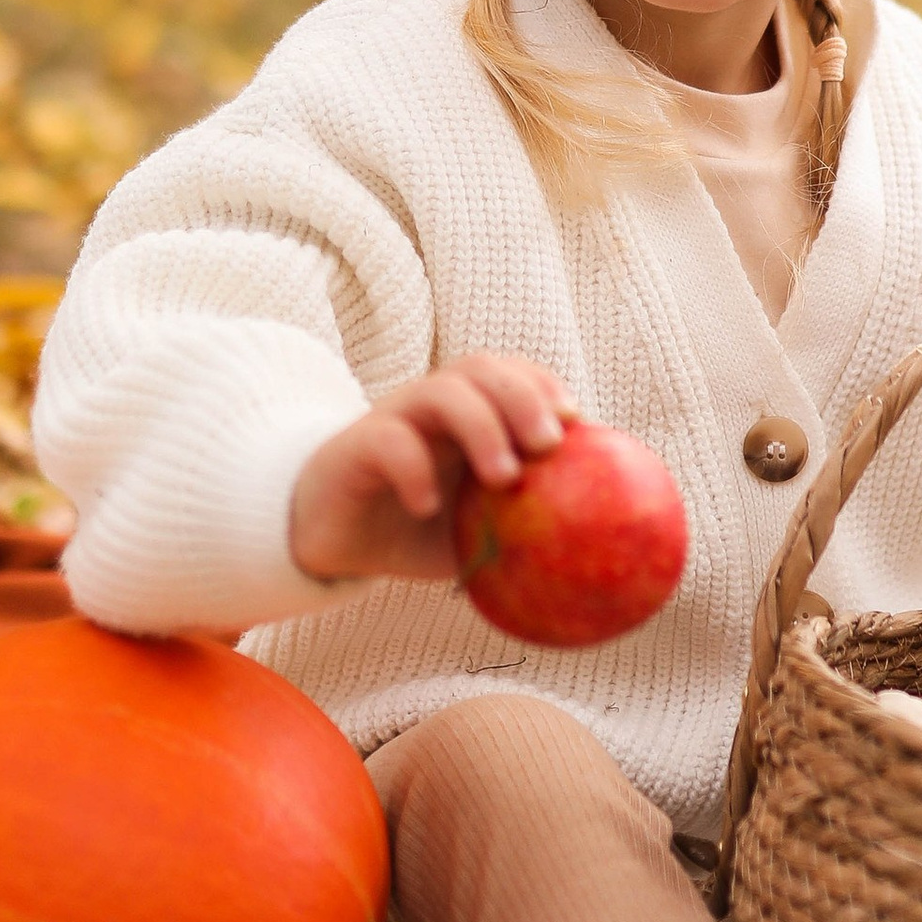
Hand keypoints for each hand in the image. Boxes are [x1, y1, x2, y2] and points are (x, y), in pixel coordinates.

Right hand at [289, 355, 575, 585]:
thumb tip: (589, 553)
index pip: (508, 373)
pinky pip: (386, 441)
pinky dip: (414, 468)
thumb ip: (521, 528)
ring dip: (480, 425)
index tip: (575, 420)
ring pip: (438, 392)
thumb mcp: (475, 529)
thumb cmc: (415, 530)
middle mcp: (430, 407)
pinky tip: (430, 506)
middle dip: (521, 397)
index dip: (542, 384)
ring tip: (502, 476)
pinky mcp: (353, 449)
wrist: (332, 541)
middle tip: (547, 445)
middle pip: (479, 368)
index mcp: (465, 415)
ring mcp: (392, 421)